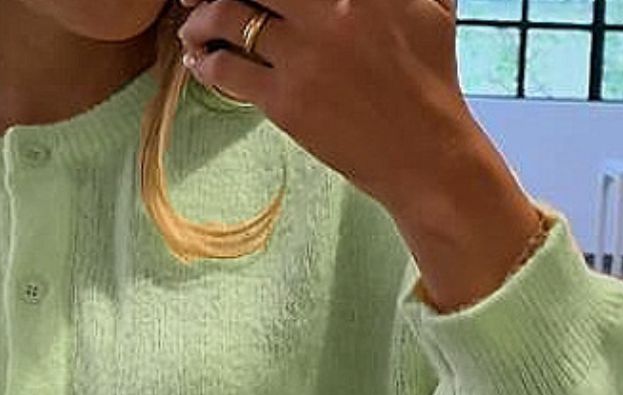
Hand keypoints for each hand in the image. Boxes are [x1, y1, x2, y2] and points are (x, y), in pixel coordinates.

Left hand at [174, 0, 483, 209]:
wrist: (425, 152)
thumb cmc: (431, 81)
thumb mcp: (430, 5)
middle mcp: (331, 9)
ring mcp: (305, 53)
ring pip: (230, 18)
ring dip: (200, 20)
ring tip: (192, 27)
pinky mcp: (286, 100)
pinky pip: (228, 72)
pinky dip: (206, 64)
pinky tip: (200, 63)